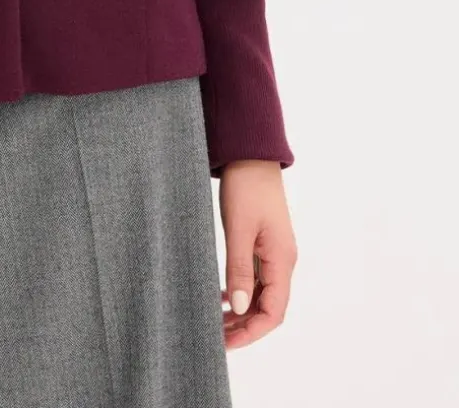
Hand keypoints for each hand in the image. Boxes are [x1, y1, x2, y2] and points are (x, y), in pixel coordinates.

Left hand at [217, 159, 296, 349]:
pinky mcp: (264, 243)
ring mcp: (274, 252)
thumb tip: (240, 308)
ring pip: (262, 294)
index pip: (273, 312)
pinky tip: (222, 296)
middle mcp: (283, 260)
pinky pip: (256, 278)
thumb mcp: (238, 228)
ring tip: (215, 322)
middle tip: (214, 336)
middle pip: (268, 307)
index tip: (226, 343)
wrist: (251, 154)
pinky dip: (241, 291)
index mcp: (282, 260)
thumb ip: (240, 268)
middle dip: (244, 327)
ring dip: (242, 311)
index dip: (252, 332)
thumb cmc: (246, 187)